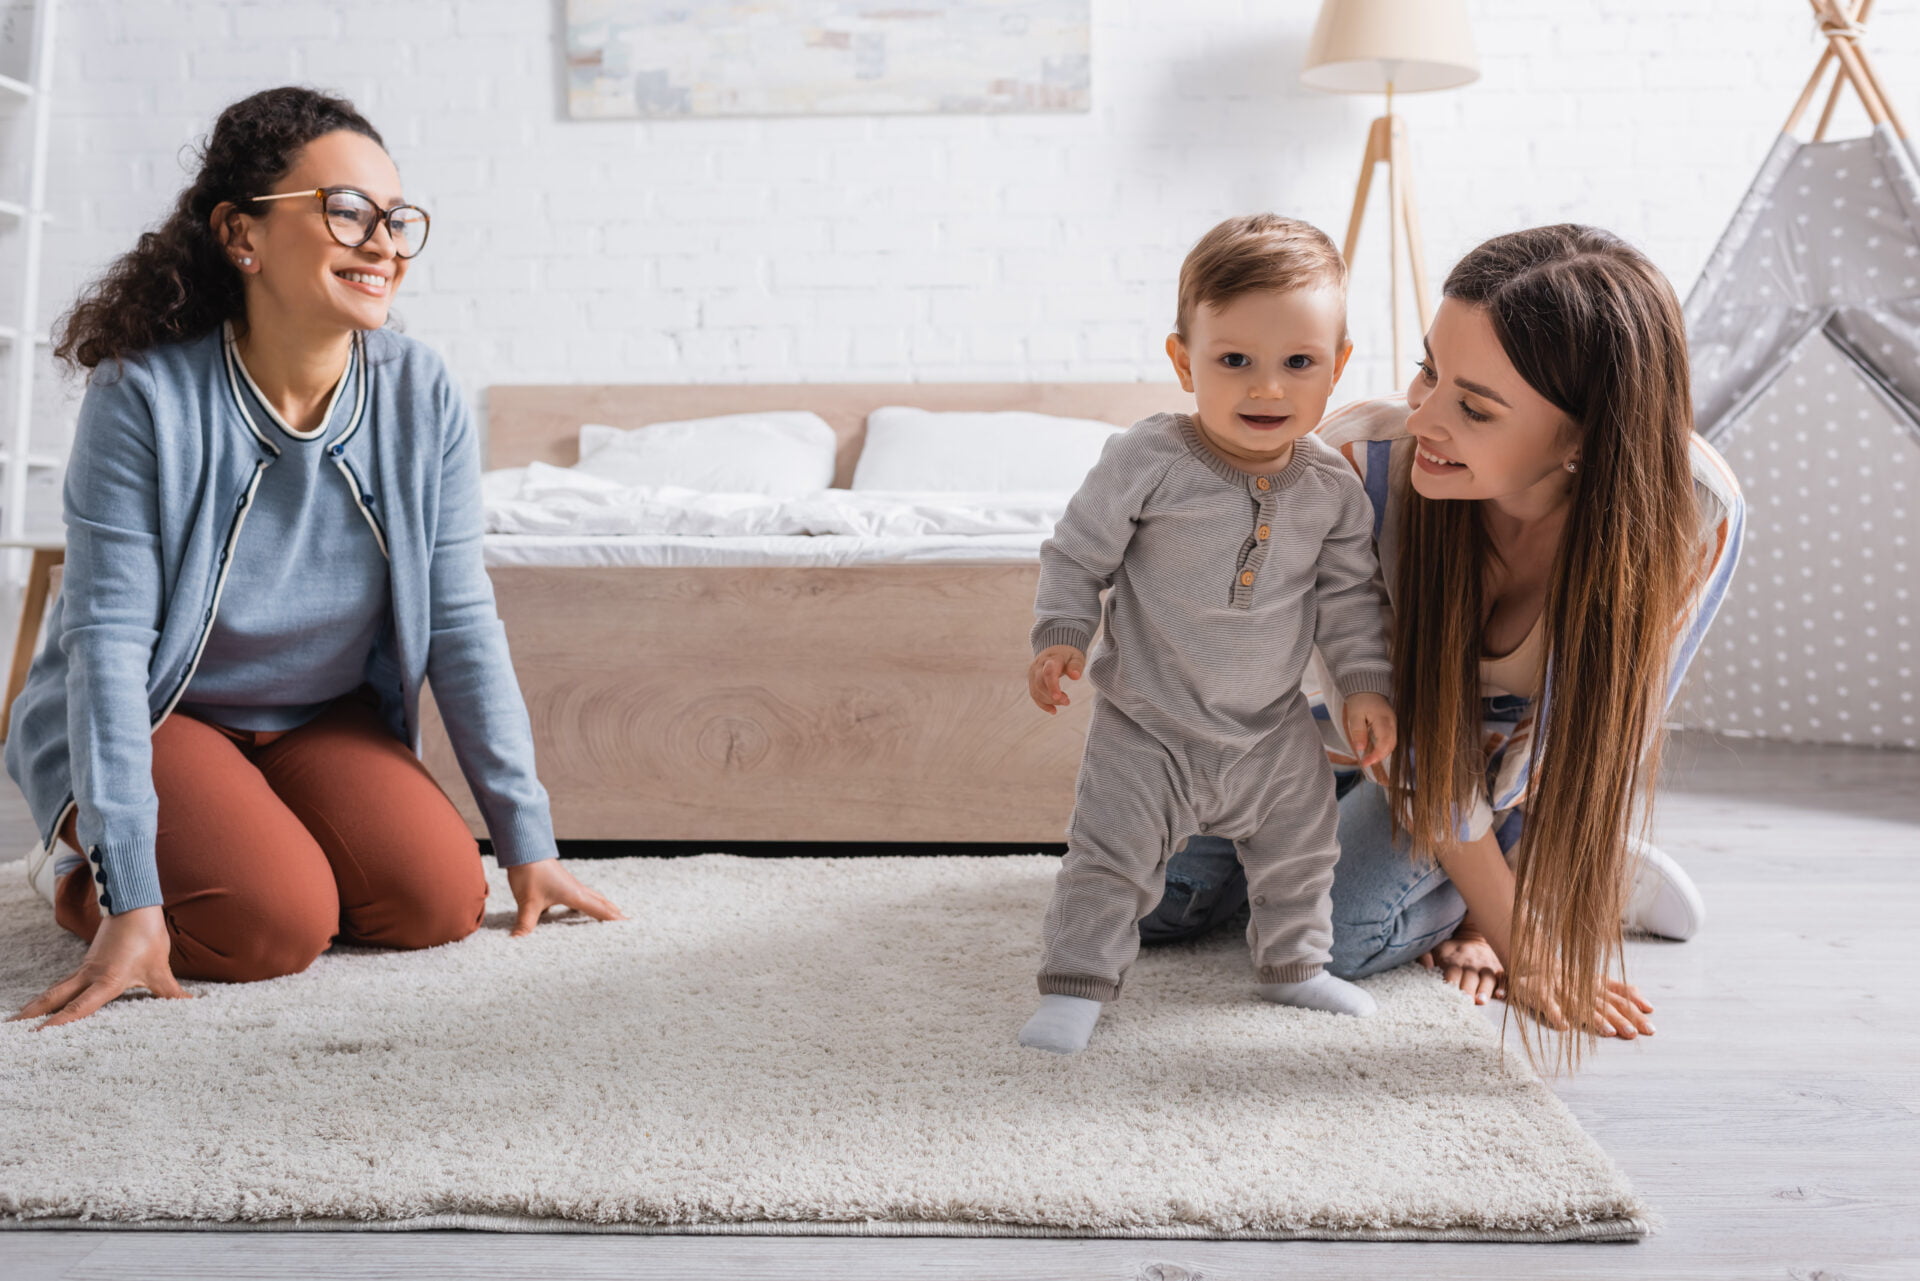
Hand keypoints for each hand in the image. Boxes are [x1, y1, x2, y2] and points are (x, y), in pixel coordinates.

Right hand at [10, 904, 190, 1027]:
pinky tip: (50, 1001)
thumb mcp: (160, 967)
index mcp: (106, 981)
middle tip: (12, 1030)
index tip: (37, 1038)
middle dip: (32, 1015)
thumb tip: (191, 1006)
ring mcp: (85, 969)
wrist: (134, 903)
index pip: (78, 1008)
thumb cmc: (146, 934)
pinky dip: (53, 995)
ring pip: (56, 990)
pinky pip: (65, 983)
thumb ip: (171, 992)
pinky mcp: (87, 963)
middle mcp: (89, 976)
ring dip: (38, 1005)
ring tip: (19, 1021)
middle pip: (54, 999)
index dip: (58, 1024)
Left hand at [507, 859, 626, 936]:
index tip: (629, 923)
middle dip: (612, 912)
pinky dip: (583, 902)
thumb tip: (517, 942)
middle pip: (600, 902)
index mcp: (574, 895)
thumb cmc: (530, 873)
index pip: (600, 910)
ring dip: (600, 905)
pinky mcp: (560, 882)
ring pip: (590, 897)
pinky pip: (577, 895)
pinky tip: (573, 909)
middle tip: (624, 920)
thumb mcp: (528, 902)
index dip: (614, 918)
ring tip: (606, 914)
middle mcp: (576, 889)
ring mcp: (569, 884)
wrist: (524, 848)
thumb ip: (525, 924)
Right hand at [1027, 645, 1085, 714]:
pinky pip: (1034, 695)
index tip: (1059, 697)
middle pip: (1040, 684)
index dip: (1052, 685)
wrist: (1055, 649)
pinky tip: (1054, 711)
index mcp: (1050, 659)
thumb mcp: (1076, 657)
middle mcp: (1038, 666)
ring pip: (1036, 691)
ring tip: (1065, 702)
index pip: (1048, 672)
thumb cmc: (1068, 655)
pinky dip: (1043, 705)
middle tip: (1067, 702)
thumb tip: (1076, 676)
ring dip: (1049, 701)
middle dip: (1052, 696)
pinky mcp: (1032, 681)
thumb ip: (1076, 666)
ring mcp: (1033, 674)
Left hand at [1342, 691, 1395, 769]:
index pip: (1384, 743)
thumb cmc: (1360, 700)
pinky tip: (1374, 750)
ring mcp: (1394, 723)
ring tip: (1369, 759)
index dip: (1376, 756)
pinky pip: (1391, 739)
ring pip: (1392, 743)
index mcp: (1384, 720)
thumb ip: (1358, 731)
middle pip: (1391, 745)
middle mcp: (1392, 723)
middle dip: (1379, 757)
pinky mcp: (1392, 724)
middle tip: (1365, 763)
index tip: (1365, 763)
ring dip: (1382, 753)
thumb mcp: (1354, 715)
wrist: (1367, 688)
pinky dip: (1383, 747)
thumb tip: (1360, 749)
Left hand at [1418, 922, 1505, 1004]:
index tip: (1448, 994)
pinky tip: (1500, 994)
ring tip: (1481, 1001)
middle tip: (1465, 1002)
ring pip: (1488, 978)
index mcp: (1454, 961)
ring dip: (1484, 990)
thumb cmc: (1450, 950)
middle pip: (1470, 977)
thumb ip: (1425, 956)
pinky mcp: (1499, 969)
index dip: (1451, 982)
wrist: (1472, 936)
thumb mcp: (1434, 948)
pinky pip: (1504, 977)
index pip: (1453, 972)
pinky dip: (1504, 986)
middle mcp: (1472, 964)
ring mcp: (1487, 966)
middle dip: (1467, 990)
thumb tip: (1426, 967)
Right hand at [1506, 969, 1655, 1038]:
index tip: (1649, 1014)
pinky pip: (1548, 1006)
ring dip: (1595, 1019)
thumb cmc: (1568, 978)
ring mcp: (1561, 992)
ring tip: (1609, 1032)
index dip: (1633, 1003)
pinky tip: (1564, 1026)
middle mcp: (1582, 988)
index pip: (1618, 994)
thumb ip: (1619, 990)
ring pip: (1580, 1006)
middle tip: (1633, 1033)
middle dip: (1620, 1018)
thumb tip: (1645, 1002)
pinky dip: (1555, 1015)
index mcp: (1596, 984)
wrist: (1532, 965)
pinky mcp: (1540, 995)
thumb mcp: (1595, 980)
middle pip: (1604, 1004)